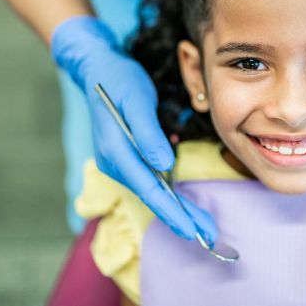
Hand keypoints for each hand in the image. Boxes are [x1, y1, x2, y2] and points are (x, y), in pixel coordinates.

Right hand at [52, 16, 217, 241]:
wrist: (98, 69)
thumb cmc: (119, 81)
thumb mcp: (137, 101)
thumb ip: (148, 134)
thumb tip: (164, 166)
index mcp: (115, 151)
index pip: (148, 188)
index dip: (171, 210)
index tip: (191, 230)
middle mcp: (115, 162)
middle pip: (151, 195)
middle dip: (179, 217)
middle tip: (207, 235)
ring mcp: (119, 161)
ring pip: (151, 190)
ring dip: (176, 207)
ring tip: (201, 224)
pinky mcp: (126, 157)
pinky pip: (149, 180)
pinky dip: (167, 193)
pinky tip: (183, 204)